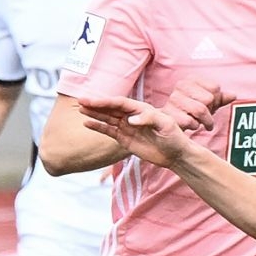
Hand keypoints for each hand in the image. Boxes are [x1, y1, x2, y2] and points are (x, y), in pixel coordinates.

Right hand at [75, 95, 205, 169]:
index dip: (106, 101)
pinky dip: (98, 127)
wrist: (175, 154)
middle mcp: (131, 115)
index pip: (120, 103)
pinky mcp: (124, 138)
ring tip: (80, 109)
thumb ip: (149, 119)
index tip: (93, 101)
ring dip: (94, 113)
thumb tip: (130, 119)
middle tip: (80, 100)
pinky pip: (108, 131)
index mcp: (141, 109)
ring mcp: (126, 126)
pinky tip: (86, 123)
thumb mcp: (166, 125)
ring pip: (107, 118)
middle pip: (110, 108)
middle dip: (96, 104)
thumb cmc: (174, 137)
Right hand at [166, 78, 230, 132]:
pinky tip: (190, 125)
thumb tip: (233, 95)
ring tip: (202, 123)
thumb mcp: (206, 103)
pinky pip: (192, 121)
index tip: (210, 106)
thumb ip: (219, 98)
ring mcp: (173, 99)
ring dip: (205, 121)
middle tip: (205, 116)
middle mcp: (180, 86)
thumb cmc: (189, 111)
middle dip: (210, 111)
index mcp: (190, 79)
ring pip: (201, 110)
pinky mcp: (170, 114)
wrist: (168, 122)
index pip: (215, 88)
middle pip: (209, 98)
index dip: (216, 100)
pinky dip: (194, 126)